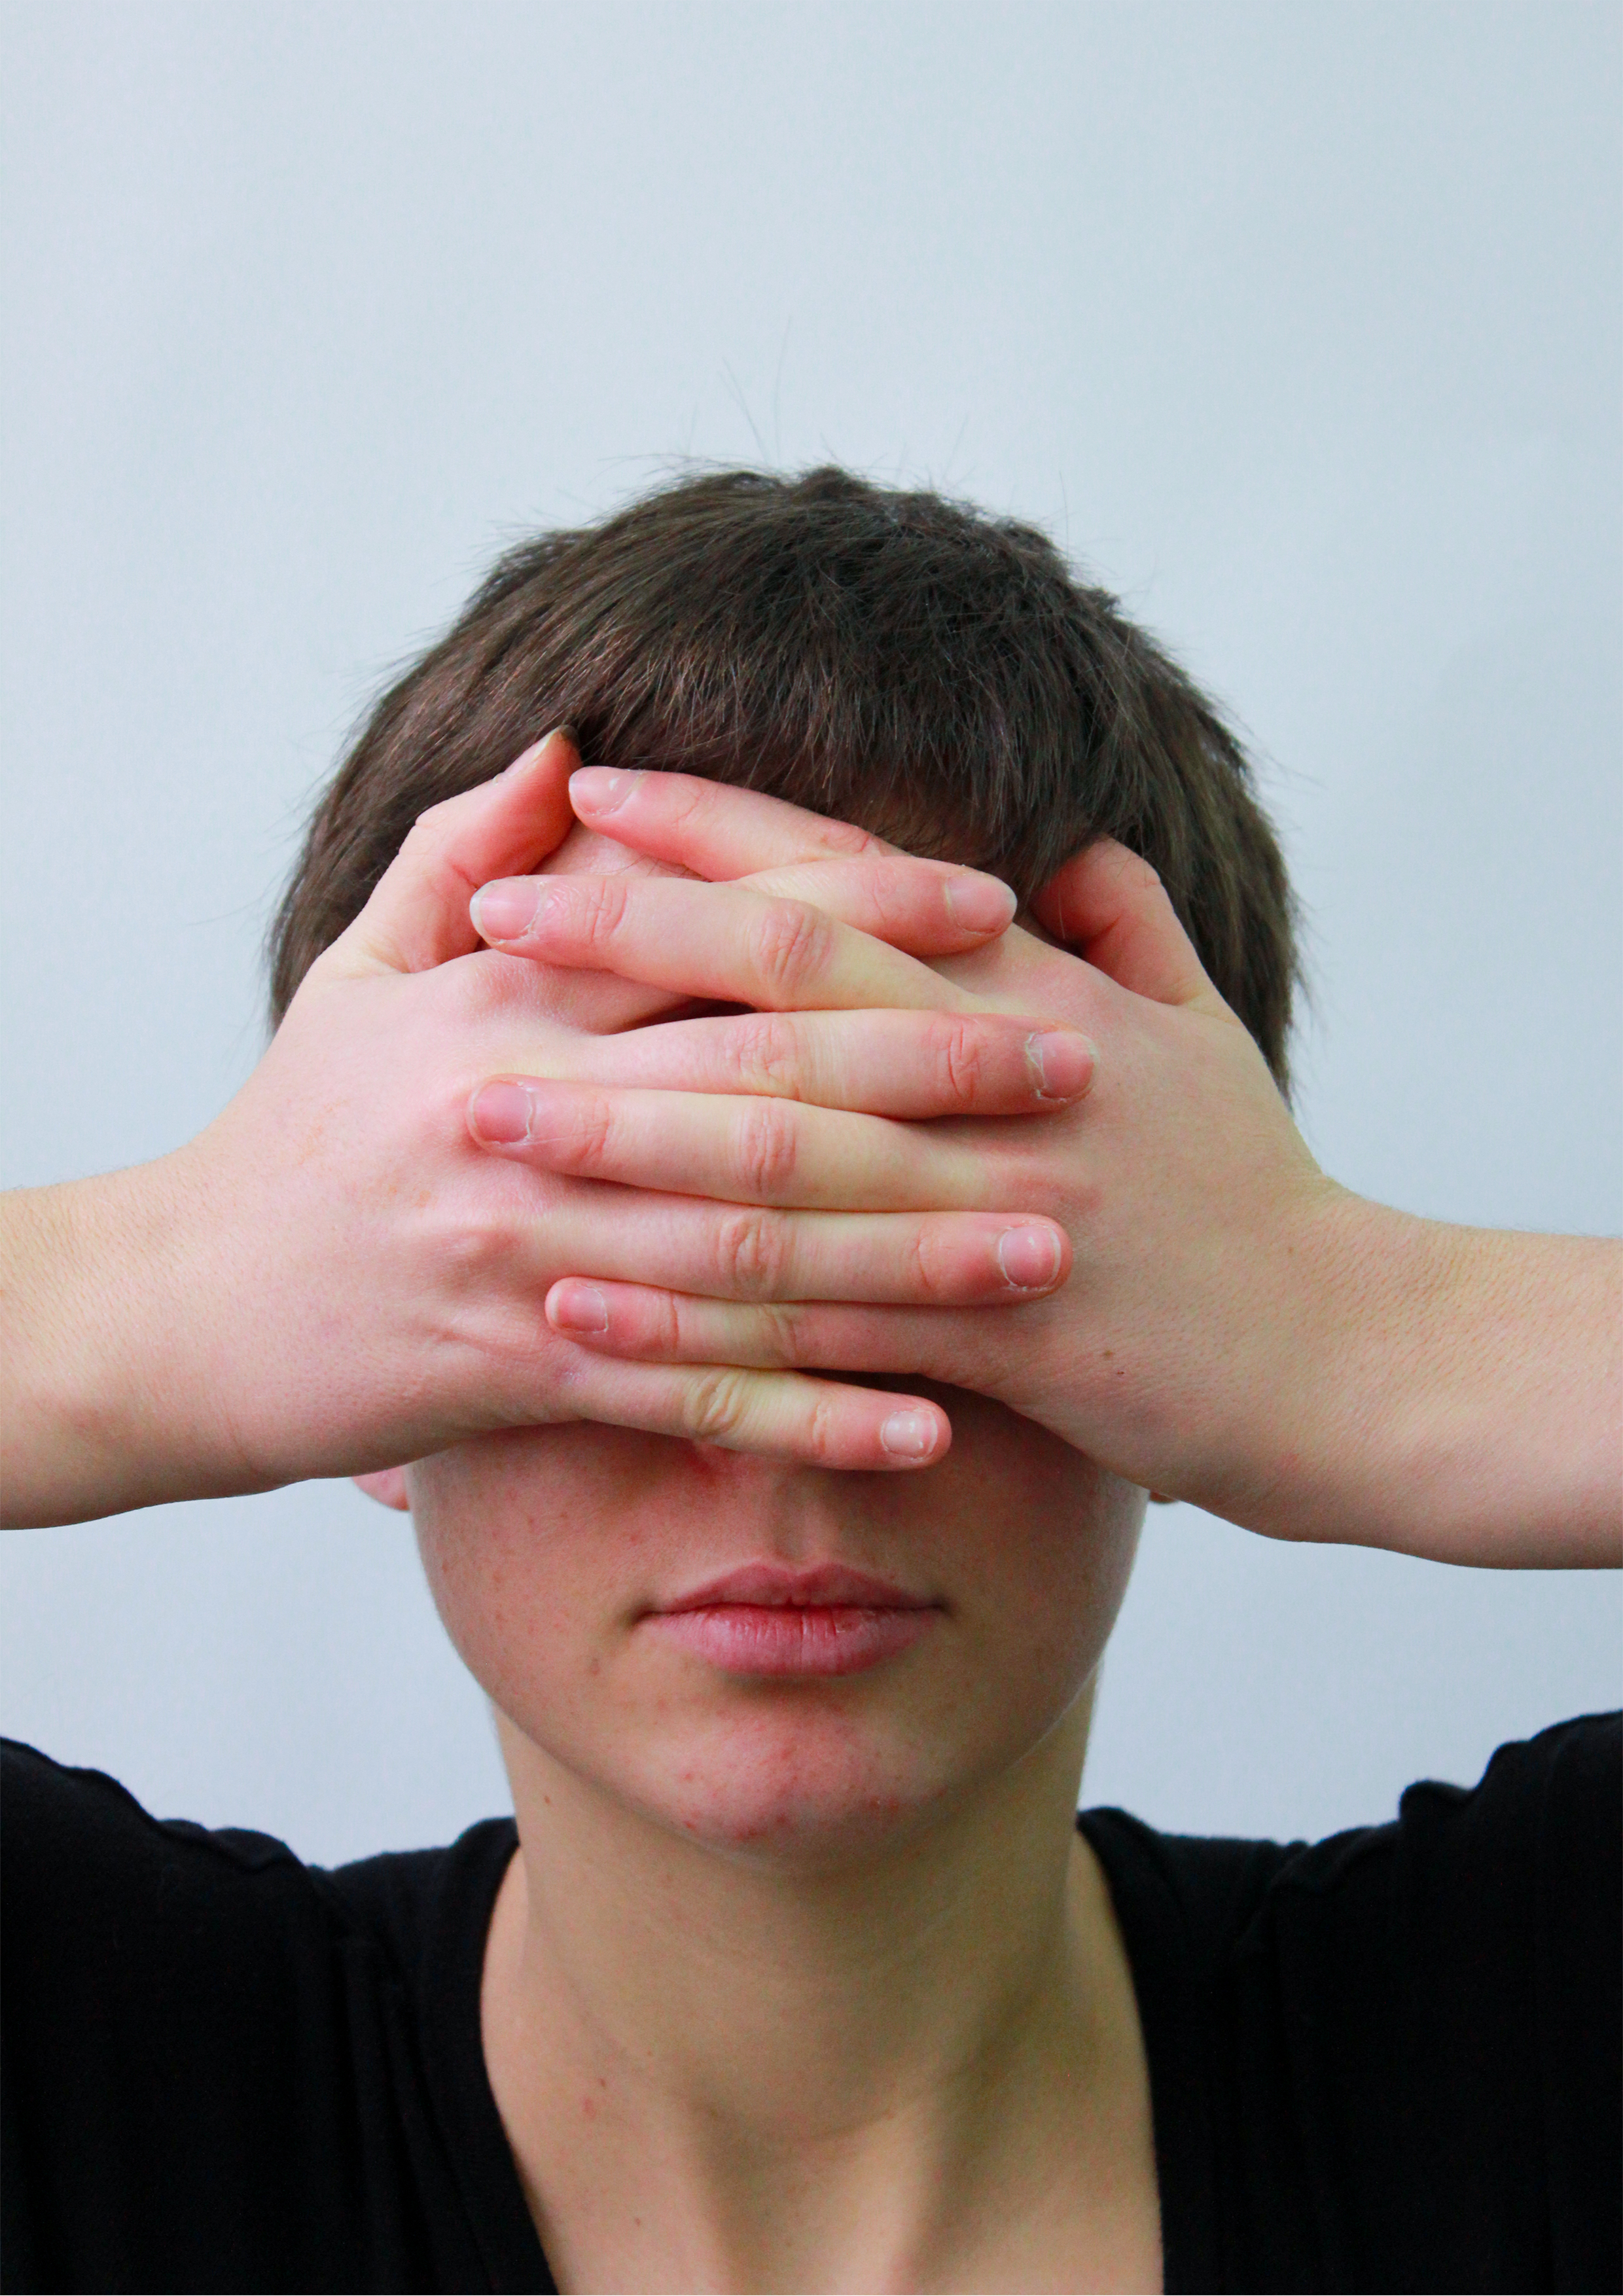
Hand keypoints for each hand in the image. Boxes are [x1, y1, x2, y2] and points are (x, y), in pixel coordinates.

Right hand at [1, 738, 1087, 1525]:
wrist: (182, 1310)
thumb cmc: (294, 1129)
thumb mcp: (360, 968)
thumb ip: (464, 845)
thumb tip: (573, 742)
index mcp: (495, 1005)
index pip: (707, 936)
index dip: (860, 911)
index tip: (992, 901)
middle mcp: (520, 1122)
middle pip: (760, 1088)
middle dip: (930, 1073)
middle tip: (1076, 1064)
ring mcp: (525, 1257)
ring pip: (749, 1252)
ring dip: (907, 1257)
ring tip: (1043, 1249)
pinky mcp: (522, 1378)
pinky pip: (692, 1396)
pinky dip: (813, 1413)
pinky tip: (929, 1424)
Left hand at [501, 768, 1620, 1565]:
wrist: (1352, 1357)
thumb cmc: (1256, 1189)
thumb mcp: (1207, 1029)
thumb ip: (1128, 923)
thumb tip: (1060, 843)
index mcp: (1042, 992)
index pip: (852, 880)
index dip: (716, 830)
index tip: (587, 789)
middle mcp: (1012, 1078)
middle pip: (792, 991)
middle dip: (627, 948)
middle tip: (482, 915)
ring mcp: (1002, 1208)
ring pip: (781, 1156)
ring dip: (621, 1128)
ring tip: (483, 1109)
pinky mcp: (999, 1342)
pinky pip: (816, 1326)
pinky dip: (690, 1311)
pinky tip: (580, 1299)